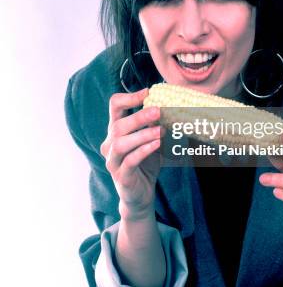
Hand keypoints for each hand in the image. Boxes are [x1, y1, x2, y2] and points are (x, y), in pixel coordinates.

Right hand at [100, 88, 165, 220]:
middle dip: (139, 116)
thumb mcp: (152, 140)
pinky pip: (129, 161)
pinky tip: (157, 145)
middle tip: (159, 110)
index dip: (129, 97)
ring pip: (120, 144)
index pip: (115, 106)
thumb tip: (169, 105)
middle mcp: (110, 144)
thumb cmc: (145, 163)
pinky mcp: (121, 176)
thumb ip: (155, 124)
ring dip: (142, 135)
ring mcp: (113, 161)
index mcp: (116, 130)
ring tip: (161, 131)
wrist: (141, 194)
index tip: (148, 92)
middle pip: (118, 125)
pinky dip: (144, 151)